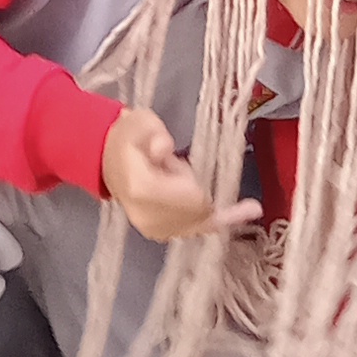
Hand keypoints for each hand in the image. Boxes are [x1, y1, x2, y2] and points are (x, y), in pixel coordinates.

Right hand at [101, 103, 262, 245]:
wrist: (105, 158)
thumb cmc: (126, 137)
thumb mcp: (138, 123)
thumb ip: (153, 132)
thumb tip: (166, 148)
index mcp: (141, 188)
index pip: (187, 197)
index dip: (190, 183)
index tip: (177, 166)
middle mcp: (149, 217)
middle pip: (197, 212)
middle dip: (196, 190)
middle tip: (171, 166)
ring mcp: (156, 229)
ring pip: (200, 222)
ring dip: (203, 200)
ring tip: (176, 176)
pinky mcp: (162, 233)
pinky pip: (198, 229)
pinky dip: (220, 217)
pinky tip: (250, 209)